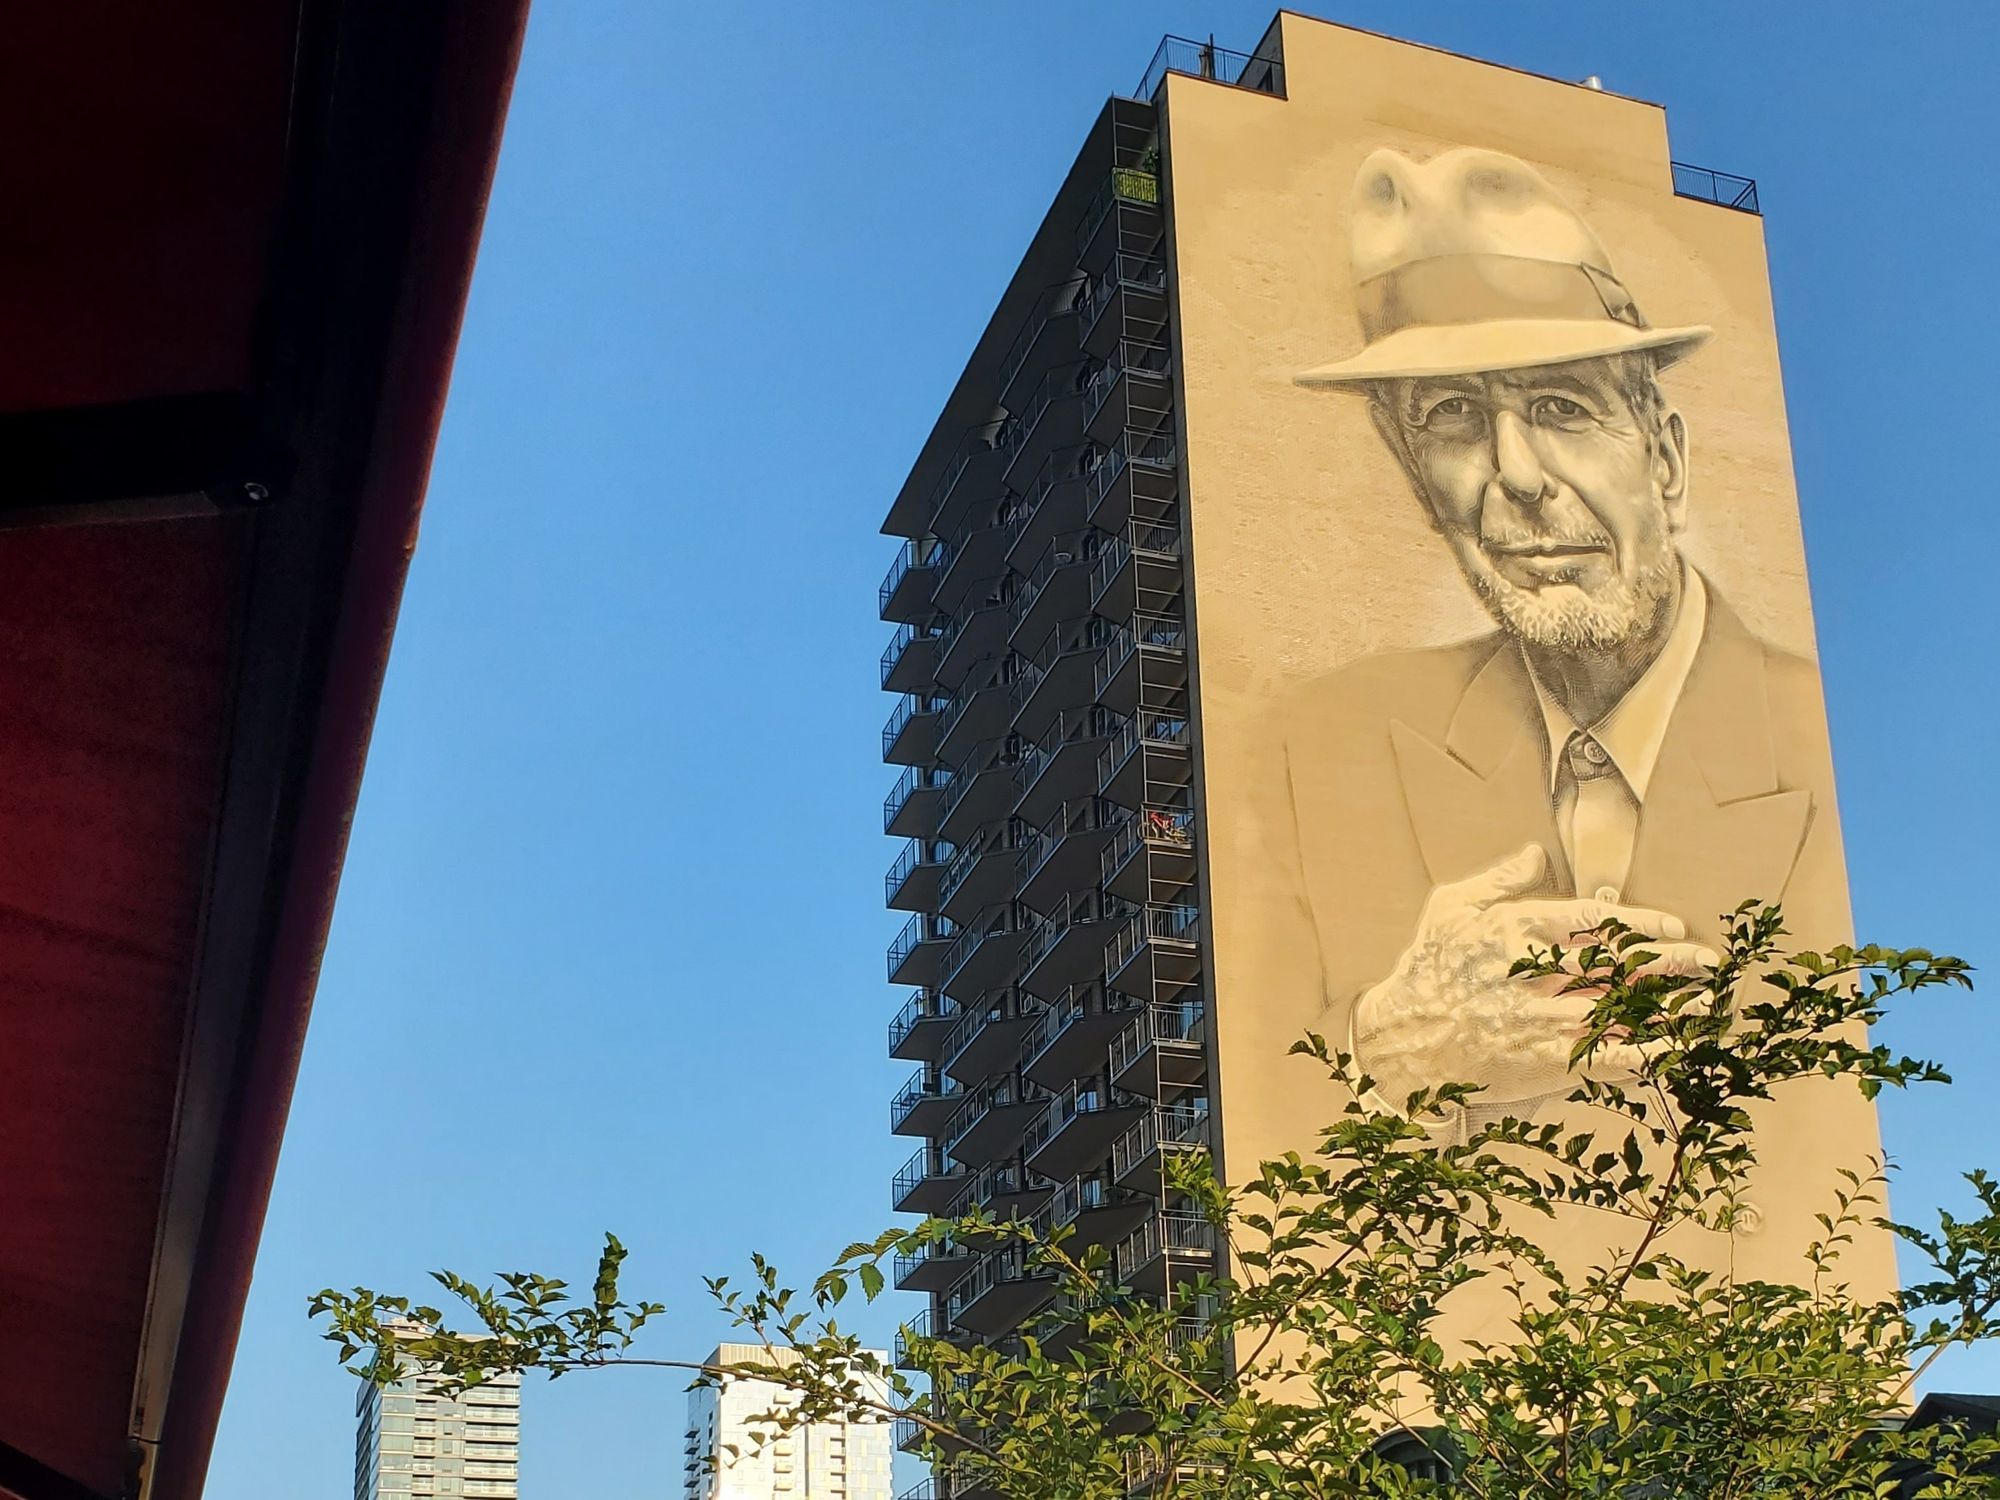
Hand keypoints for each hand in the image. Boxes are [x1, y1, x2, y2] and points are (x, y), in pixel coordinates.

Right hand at [1352, 843, 1711, 1112]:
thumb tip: (1538, 853)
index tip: (1673, 925)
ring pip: (1618, 1008)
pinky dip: (1643, 1054)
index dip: (1639, 923)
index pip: (1591, 922)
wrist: (1402, 1042)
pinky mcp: (1542, 1061)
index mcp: (1514, 930)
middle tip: (1709, 961)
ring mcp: (1540, 1021)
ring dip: (1667, 1005)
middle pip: (1615, 965)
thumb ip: (1499, 880)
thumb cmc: (1426, 970)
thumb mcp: (1450, 909)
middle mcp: (1533, 974)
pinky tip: (1674, 1049)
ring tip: (1706, 1000)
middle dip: (1668, 962)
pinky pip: (1604, 1057)